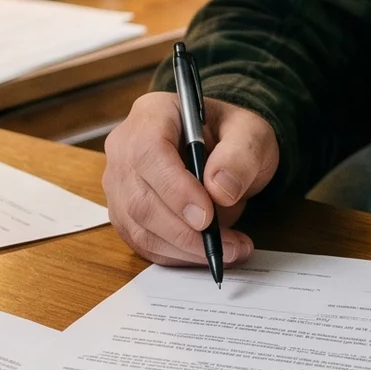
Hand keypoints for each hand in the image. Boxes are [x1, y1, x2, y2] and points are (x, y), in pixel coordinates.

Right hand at [102, 90, 278, 268]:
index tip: (207, 217)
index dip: (175, 189)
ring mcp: (119, 183)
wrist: (222, 149)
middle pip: (139, 198)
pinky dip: (177, 255)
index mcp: (152, 114)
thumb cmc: (232, 136)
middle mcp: (124, 147)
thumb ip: (240, 156)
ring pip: (140, 228)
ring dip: (185, 249)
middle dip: (185, 231)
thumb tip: (220, 190)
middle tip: (229, 245)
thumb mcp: (251, 133)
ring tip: (229, 250)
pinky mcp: (124, 213)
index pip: (149, 152)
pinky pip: (143, 244)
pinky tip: (207, 252)